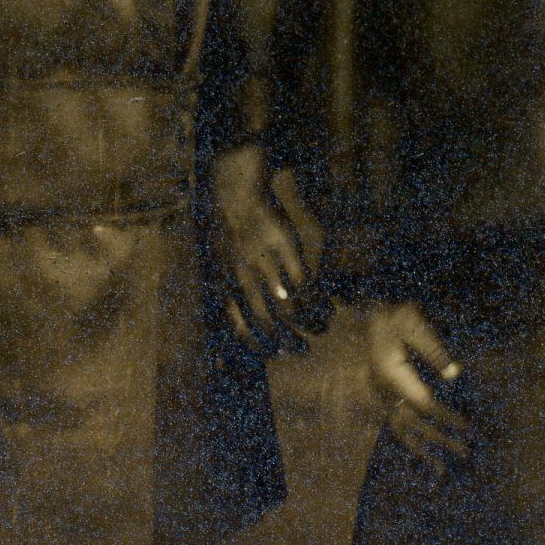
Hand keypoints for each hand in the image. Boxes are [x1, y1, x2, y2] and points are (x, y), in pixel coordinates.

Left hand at [208, 145, 322, 349]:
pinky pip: (302, 279)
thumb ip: (227, 302)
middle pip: (269, 321)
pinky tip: (325, 301)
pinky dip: (316, 296)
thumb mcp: (219, 270)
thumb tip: (233, 343)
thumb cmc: (229, 236)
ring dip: (309, 321)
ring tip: (322, 325)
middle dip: (290, 341)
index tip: (277, 353)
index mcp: (224, 284)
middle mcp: (241, 275)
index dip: (261, 347)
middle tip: (305, 349)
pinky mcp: (283, 244)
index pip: (241, 329)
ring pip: (289, 303)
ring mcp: (262, 259)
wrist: (235, 191)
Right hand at [366, 301, 472, 467]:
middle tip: (464, 454)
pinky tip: (423, 451)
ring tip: (440, 469)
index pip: (424, 404)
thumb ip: (433, 350)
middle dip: (439, 441)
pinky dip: (411, 440)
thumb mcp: (414, 325)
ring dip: (423, 449)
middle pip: (413, 424)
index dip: (446, 418)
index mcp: (392, 375)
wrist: (367, 314)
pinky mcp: (384, 396)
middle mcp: (384, 391)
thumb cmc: (394, 317)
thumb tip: (454, 375)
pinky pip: (397, 425)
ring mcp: (381, 395)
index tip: (467, 428)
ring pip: (401, 430)